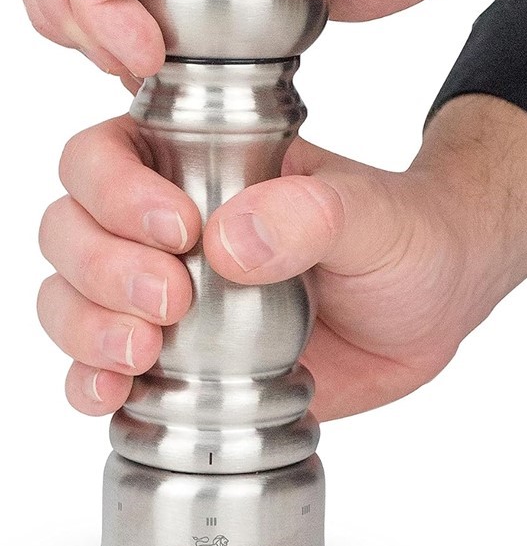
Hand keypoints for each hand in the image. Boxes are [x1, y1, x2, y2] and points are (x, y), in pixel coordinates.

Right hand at [36, 94, 526, 419]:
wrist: (435, 304)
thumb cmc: (407, 235)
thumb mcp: (374, 215)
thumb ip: (314, 214)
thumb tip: (230, 242)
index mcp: (209, 164)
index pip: (109, 153)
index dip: (115, 190)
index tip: (178, 231)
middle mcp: (172, 224)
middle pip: (72, 227)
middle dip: (101, 267)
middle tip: (170, 301)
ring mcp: (171, 293)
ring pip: (71, 296)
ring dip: (85, 326)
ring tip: (142, 354)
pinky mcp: (182, 357)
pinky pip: (103, 366)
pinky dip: (90, 380)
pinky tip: (113, 392)